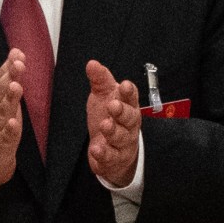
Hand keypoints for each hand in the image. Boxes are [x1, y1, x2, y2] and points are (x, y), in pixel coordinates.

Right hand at [0, 50, 25, 193]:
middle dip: (8, 78)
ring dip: (8, 100)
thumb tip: (17, 54)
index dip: (6, 67)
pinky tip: (13, 123)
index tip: (17, 54)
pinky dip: (8, 131)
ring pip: (0, 114)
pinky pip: (3, 139)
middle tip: (18, 65)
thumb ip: (7, 81)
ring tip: (16, 87)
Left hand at [84, 60, 141, 187]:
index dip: (129, 92)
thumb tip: (92, 63)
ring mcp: (123, 143)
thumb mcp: (104, 96)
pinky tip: (96, 148)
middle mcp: (129, 125)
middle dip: (122, 112)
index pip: (132, 98)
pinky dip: (103, 153)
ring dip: (113, 131)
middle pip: (131, 118)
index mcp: (128, 106)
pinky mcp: (113, 159)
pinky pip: (110, 157)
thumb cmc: (110, 118)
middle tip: (113, 105)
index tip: (124, 85)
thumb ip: (100, 80)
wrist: (112, 150)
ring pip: (121, 138)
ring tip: (105, 125)